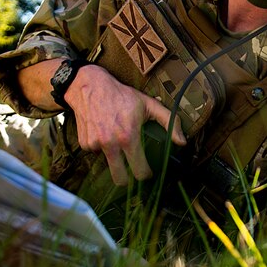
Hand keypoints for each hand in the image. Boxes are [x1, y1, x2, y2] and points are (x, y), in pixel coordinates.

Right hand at [64, 64, 185, 182]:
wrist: (90, 86)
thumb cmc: (122, 95)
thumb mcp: (149, 105)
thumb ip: (169, 122)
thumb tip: (182, 142)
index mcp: (128, 137)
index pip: (139, 171)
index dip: (146, 174)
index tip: (147, 172)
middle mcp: (110, 143)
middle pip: (120, 179)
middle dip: (128, 180)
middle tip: (132, 171)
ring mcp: (95, 144)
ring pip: (107, 164)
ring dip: (113, 158)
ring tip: (117, 142)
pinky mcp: (84, 143)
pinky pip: (96, 153)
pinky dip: (101, 148)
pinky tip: (104, 133)